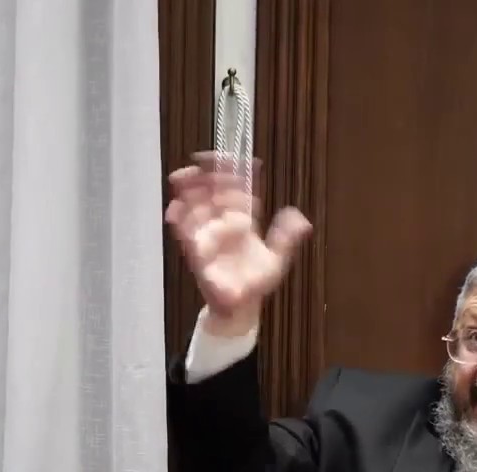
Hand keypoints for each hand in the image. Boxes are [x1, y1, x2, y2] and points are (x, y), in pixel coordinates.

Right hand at [164, 152, 311, 334]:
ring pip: (196, 207)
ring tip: (184, 175)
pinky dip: (179, 221)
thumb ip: (286, 238)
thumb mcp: (277, 259)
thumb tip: (302, 219)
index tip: (239, 159)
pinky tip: (175, 209)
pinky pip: (185, 234)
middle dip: (207, 175)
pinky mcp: (196, 252)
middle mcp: (224, 224)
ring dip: (189, 191)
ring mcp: (209, 236)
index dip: (237, 173)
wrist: (241, 307)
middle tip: (203, 160)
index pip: (239, 191)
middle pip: (213, 192)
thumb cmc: (256, 282)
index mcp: (243, 221)